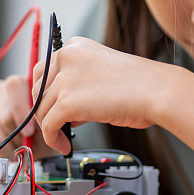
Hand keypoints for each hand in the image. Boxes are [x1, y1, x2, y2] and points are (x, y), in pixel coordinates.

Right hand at [0, 75, 50, 159]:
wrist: (30, 142)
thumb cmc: (40, 130)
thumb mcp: (44, 124)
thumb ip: (39, 122)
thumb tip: (30, 128)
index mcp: (19, 84)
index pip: (14, 87)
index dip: (22, 112)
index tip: (30, 133)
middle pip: (5, 117)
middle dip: (18, 138)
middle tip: (25, 147)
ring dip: (7, 150)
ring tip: (15, 153)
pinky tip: (3, 155)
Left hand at [32, 37, 169, 153]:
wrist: (156, 91)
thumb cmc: (140, 85)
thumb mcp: (101, 75)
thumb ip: (79, 86)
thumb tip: (65, 110)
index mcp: (75, 47)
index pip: (44, 69)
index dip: (45, 92)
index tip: (51, 107)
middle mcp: (66, 58)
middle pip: (37, 89)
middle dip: (44, 110)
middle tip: (56, 126)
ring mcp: (65, 79)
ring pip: (41, 109)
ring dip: (50, 128)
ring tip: (63, 140)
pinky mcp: (67, 102)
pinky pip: (49, 126)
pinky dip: (53, 140)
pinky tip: (65, 146)